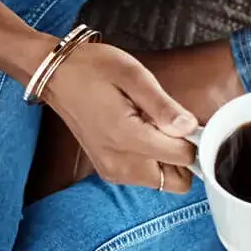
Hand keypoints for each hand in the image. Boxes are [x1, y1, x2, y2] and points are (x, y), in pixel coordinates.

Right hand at [41, 42, 197, 192]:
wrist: (56, 75)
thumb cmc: (94, 69)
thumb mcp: (134, 75)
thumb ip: (164, 106)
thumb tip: (190, 128)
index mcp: (127, 138)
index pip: (183, 157)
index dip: (194, 138)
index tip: (185, 119)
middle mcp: (119, 164)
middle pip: (177, 180)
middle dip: (182, 155)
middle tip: (169, 124)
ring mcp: (112, 170)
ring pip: (163, 181)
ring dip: (168, 159)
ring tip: (151, 125)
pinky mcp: (108, 170)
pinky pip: (146, 177)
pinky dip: (152, 160)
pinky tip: (141, 134)